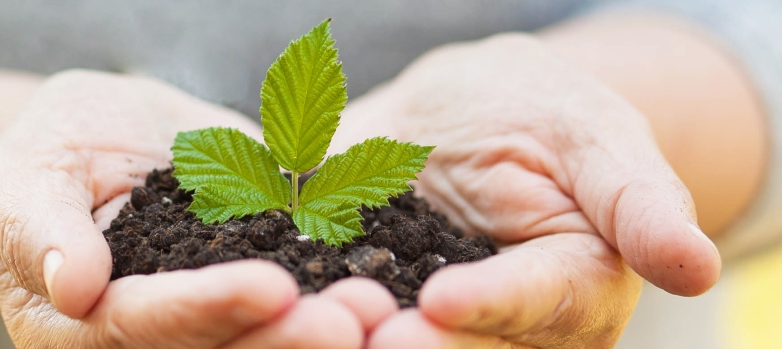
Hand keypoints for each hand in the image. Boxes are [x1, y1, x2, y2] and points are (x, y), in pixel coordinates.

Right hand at [0, 70, 396, 347]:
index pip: (140, 329)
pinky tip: (392, 289)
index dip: (204, 311)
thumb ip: (40, 227)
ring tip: (382, 307)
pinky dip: (337, 302)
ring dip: (322, 336)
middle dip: (284, 341)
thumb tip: (74, 289)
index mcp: (75, 331)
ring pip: (261, 345)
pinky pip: (291, 313)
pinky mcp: (249, 303)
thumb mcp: (25, 174)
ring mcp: (201, 327)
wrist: (107, 139)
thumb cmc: (50, 152)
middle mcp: (143, 345)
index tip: (269, 288)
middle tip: (353, 318)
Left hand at [331, 34, 719, 347]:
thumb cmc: (538, 112)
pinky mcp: (373, 309)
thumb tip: (698, 269)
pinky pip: (345, 320)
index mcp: (578, 290)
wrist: (456, 113)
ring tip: (305, 322)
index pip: (540, 306)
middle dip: (409, 344)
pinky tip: (268, 307)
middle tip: (353, 327)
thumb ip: (634, 201)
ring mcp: (438, 327)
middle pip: (463, 348)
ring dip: (350, 337)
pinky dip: (306, 318)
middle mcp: (508, 329)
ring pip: (402, 342)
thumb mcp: (589, 134)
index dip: (493, 307)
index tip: (441, 301)